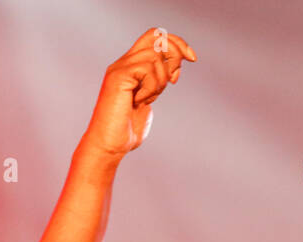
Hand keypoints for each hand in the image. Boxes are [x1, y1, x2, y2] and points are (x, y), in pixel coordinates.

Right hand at [81, 27, 196, 158]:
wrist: (111, 144)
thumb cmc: (127, 128)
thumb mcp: (149, 99)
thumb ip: (157, 83)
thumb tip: (172, 71)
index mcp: (133, 66)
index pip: (155, 37)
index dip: (177, 43)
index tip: (192, 58)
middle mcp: (125, 62)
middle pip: (156, 36)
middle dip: (176, 53)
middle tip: (175, 80)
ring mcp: (120, 68)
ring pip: (154, 57)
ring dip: (160, 81)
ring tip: (148, 98)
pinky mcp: (118, 77)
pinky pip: (145, 70)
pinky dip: (150, 88)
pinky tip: (139, 101)